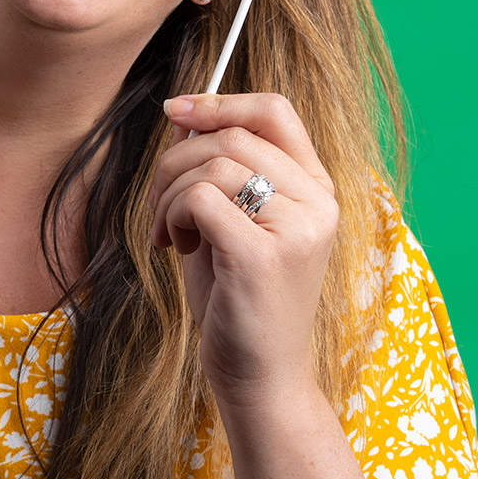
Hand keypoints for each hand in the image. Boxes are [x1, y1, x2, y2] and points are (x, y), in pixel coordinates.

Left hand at [147, 93, 338, 406]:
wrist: (259, 377)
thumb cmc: (238, 299)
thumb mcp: (225, 221)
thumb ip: (212, 169)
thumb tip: (181, 115)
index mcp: (316, 189)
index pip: (274, 110)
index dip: (219, 101)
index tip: (174, 111)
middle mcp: (318, 203)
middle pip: (231, 136)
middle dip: (174, 160)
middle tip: (159, 204)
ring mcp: (298, 228)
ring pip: (212, 166)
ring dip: (168, 194)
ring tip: (168, 232)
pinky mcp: (265, 255)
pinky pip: (200, 199)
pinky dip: (172, 216)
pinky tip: (175, 248)